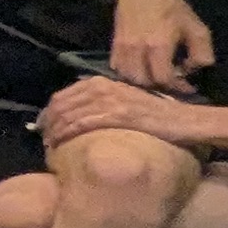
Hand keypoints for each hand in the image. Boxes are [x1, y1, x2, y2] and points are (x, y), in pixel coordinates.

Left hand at [41, 74, 209, 151]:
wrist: (185, 120)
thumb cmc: (158, 115)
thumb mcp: (127, 101)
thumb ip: (106, 103)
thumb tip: (83, 115)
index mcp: (104, 83)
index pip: (65, 94)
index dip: (49, 111)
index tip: (42, 125)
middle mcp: (104, 88)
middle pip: (62, 103)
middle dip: (47, 121)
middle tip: (42, 137)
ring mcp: (111, 100)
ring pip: (69, 113)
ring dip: (54, 130)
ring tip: (48, 144)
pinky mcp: (118, 115)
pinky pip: (83, 123)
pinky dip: (67, 134)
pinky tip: (60, 144)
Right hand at [113, 0, 219, 89]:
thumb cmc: (170, 4)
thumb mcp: (195, 25)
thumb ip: (201, 52)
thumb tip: (193, 69)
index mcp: (159, 45)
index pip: (164, 78)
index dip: (178, 87)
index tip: (188, 88)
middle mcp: (137, 50)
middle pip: (144, 82)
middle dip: (160, 87)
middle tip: (172, 83)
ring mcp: (123, 47)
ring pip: (128, 77)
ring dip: (143, 82)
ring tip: (156, 78)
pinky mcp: (114, 44)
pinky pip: (117, 68)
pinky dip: (129, 74)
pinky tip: (140, 69)